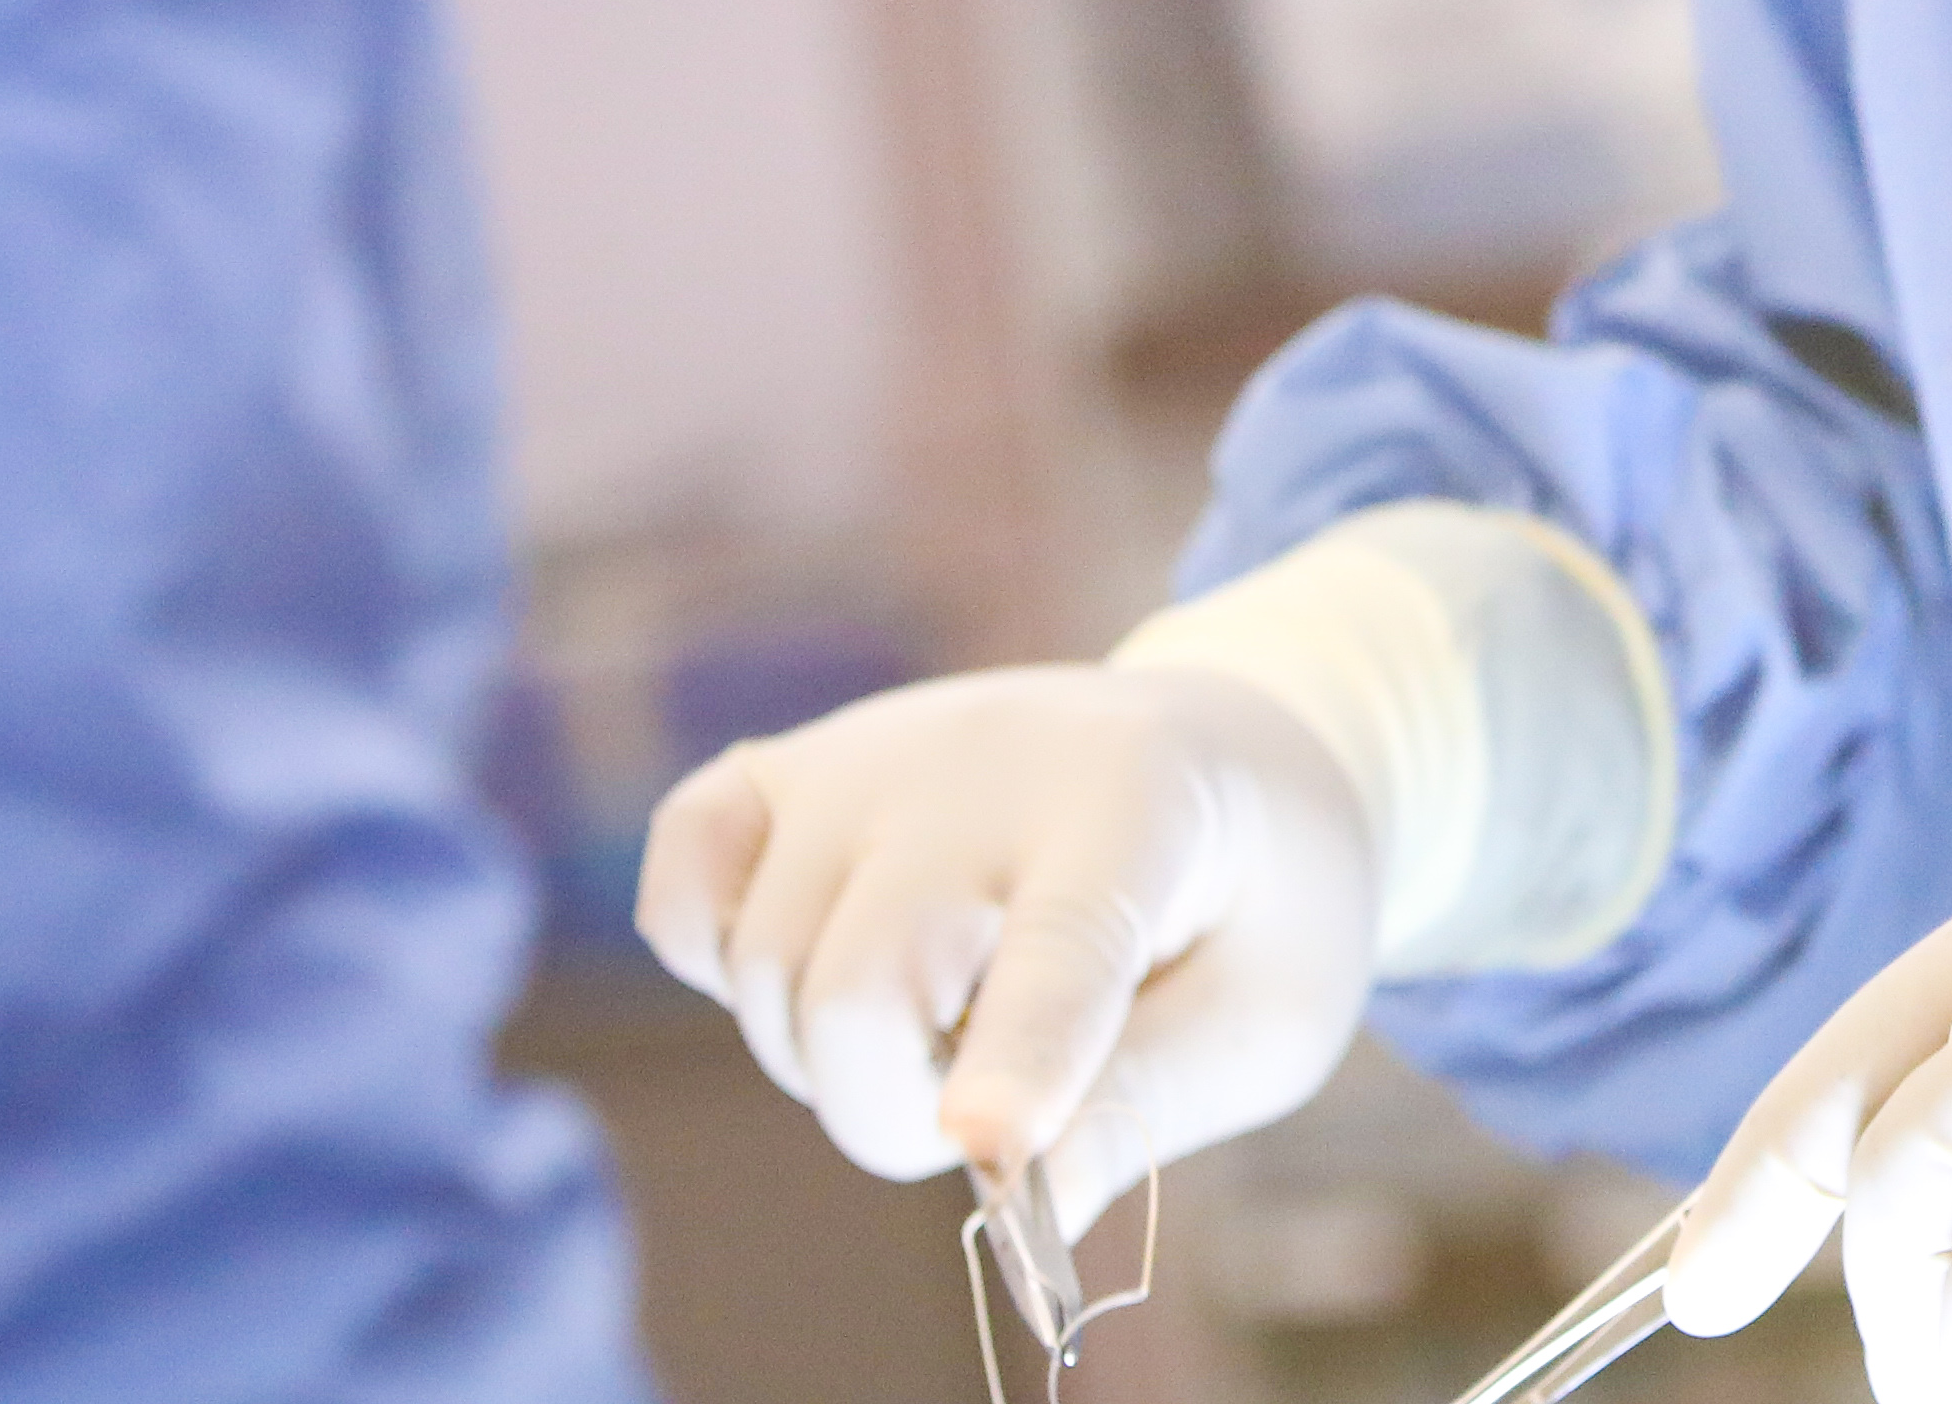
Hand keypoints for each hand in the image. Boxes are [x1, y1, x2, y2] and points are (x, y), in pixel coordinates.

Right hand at [640, 662, 1382, 1233]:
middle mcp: (980, 759)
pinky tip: (826, 961)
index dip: (1019, 1061)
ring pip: (764, 968)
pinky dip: (718, 963)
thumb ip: (1152, 1105)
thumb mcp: (1268, 1014)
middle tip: (988, 1117)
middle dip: (894, 1116)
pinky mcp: (785, 767)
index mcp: (1138, 806)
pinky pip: (682, 885)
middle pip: (859, 987)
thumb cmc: (1255, 897)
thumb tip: (1031, 1206)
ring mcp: (865, 753)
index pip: (1059, 949)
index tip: (989, 1147)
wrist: (1222, 744)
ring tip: (942, 1019)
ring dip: (827, 1058)